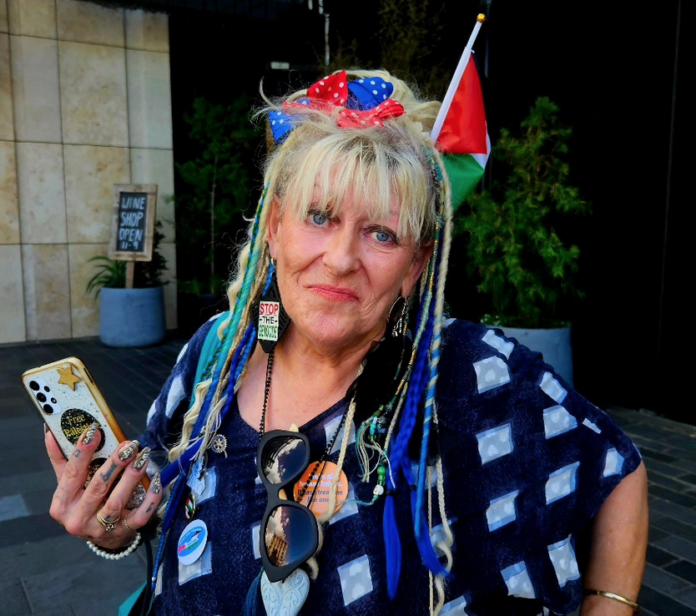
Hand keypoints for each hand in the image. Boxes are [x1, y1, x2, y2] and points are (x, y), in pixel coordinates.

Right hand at [46, 423, 162, 549]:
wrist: (101, 537)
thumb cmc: (83, 503)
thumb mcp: (69, 485)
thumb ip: (61, 460)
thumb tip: (51, 432)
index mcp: (62, 504)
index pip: (72, 474)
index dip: (83, 451)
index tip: (95, 430)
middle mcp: (78, 518)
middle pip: (97, 486)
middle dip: (115, 463)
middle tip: (129, 445)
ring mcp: (101, 528)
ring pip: (117, 501)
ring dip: (132, 476)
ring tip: (143, 457)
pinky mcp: (123, 532)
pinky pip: (140, 514)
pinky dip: (150, 498)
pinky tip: (156, 480)